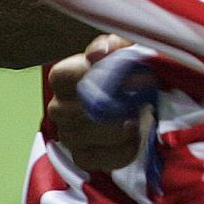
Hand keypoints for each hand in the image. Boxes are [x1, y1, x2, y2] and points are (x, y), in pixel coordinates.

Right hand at [47, 34, 139, 172]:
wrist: (134, 100)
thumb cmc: (128, 71)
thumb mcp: (126, 49)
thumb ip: (115, 45)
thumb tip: (100, 52)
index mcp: (65, 77)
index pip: (63, 76)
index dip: (93, 74)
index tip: (128, 75)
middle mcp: (59, 107)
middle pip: (80, 108)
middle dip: (118, 103)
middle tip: (144, 97)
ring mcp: (69, 135)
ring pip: (92, 135)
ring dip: (124, 126)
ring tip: (143, 115)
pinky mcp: (84, 157)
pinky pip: (101, 159)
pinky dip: (126, 149)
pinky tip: (139, 136)